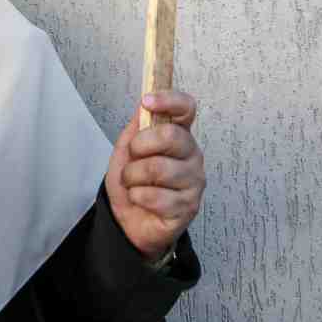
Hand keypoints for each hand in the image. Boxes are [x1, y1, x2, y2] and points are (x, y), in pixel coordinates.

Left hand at [105, 91, 204, 262]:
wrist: (128, 220)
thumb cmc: (133, 181)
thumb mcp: (128, 149)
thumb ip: (138, 126)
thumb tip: (145, 102)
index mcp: (179, 135)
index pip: (186, 108)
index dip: (169, 100)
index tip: (147, 101)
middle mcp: (192, 155)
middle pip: (171, 136)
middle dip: (140, 147)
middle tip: (133, 158)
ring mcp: (194, 181)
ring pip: (158, 169)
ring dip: (133, 177)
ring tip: (134, 183)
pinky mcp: (189, 206)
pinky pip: (156, 196)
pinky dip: (138, 197)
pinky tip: (141, 199)